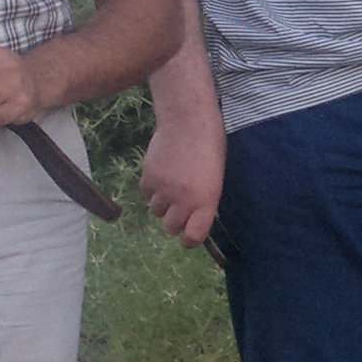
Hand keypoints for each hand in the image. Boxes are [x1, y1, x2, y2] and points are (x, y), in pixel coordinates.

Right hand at [143, 115, 225, 247]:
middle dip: (175, 222)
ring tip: (171, 185)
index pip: (193, 236)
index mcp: (206, 201)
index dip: (190, 240)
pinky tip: (162, 172)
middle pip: (171, 228)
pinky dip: (152, 188)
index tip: (188, 238)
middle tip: (179, 208)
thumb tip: (191, 219)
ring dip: (162, 204)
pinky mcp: (148, 178)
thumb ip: (204, 201)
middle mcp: (184, 200)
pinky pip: (145, 194)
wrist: (188, 121)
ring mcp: (164, 189)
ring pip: (156, 211)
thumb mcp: (216, 178)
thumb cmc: (210, 147)